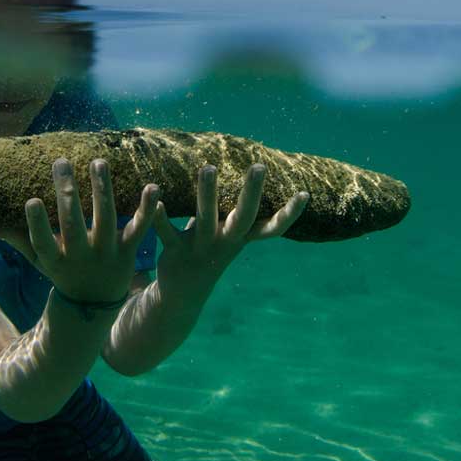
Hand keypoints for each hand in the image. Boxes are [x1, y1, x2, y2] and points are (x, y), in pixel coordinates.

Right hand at [0, 158, 159, 302]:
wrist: (95, 303)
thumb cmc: (62, 272)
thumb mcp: (38, 261)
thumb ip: (16, 238)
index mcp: (56, 261)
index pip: (43, 242)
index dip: (37, 224)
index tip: (31, 200)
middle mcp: (81, 258)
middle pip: (73, 226)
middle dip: (67, 195)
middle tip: (60, 163)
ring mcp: (107, 254)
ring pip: (105, 220)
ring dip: (102, 190)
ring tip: (97, 162)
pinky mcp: (128, 250)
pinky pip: (139, 228)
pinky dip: (147, 209)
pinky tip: (153, 187)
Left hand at [152, 163, 307, 308]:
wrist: (182, 294)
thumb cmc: (209, 251)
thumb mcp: (228, 233)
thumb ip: (237, 210)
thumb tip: (255, 176)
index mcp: (241, 239)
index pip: (272, 228)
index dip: (290, 214)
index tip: (305, 193)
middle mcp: (226, 243)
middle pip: (244, 217)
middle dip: (251, 192)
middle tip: (259, 166)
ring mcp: (202, 249)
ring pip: (206, 219)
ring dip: (207, 194)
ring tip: (209, 167)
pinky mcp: (176, 253)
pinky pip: (168, 233)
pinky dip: (160, 217)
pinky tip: (155, 197)